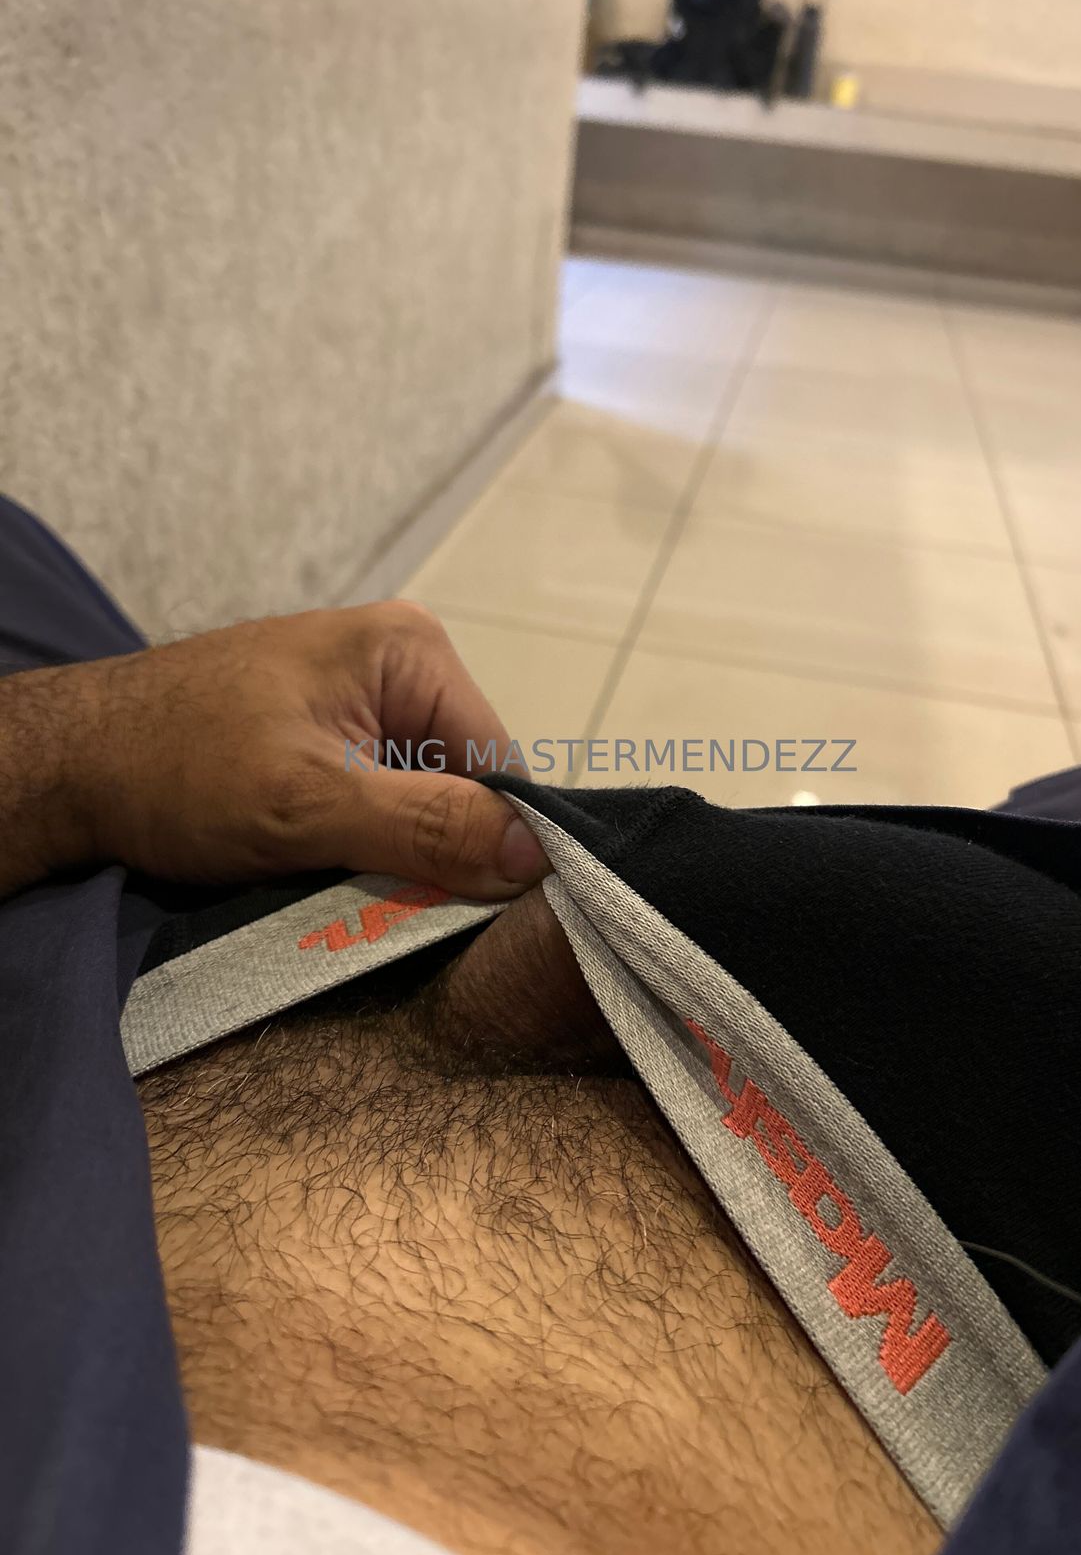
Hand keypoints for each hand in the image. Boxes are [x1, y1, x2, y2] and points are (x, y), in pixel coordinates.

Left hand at [0, 602, 548, 900]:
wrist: (67, 767)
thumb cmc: (176, 769)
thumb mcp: (311, 806)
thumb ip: (429, 828)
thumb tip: (539, 857)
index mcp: (410, 649)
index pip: (500, 764)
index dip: (489, 841)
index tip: (457, 906)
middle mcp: (397, 663)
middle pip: (464, 784)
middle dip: (434, 849)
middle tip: (381, 899)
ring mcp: (360, 699)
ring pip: (422, 802)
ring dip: (395, 853)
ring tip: (339, 879)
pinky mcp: (328, 735)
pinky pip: (380, 800)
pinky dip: (362, 844)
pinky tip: (322, 864)